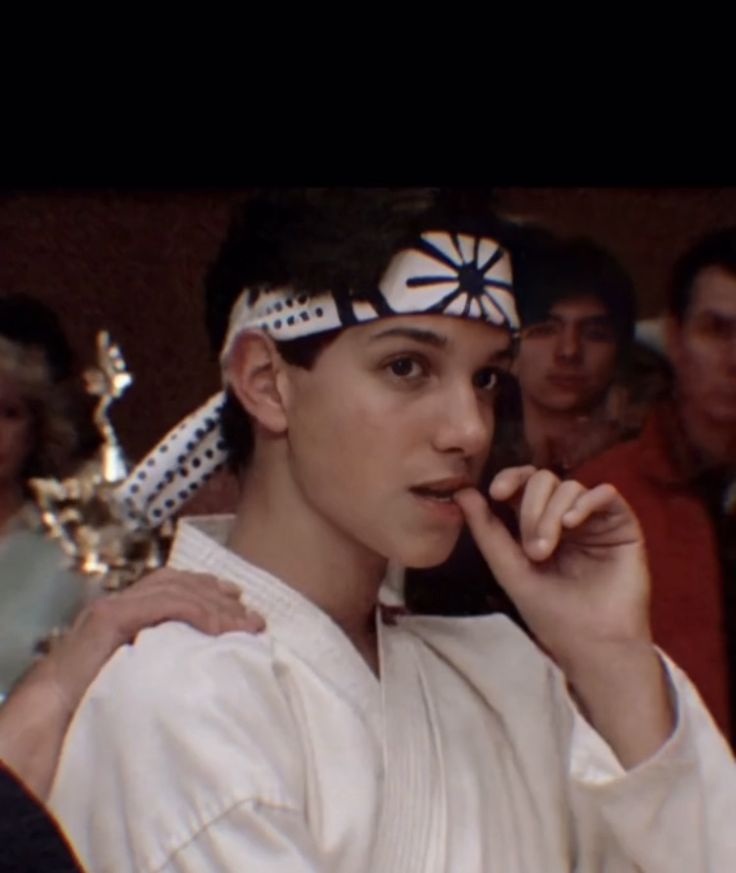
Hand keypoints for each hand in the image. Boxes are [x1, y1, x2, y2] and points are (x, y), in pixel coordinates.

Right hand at [0, 569, 264, 798]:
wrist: (50, 714)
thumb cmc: (92, 702)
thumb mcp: (136, 673)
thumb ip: (161, 658)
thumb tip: (202, 664)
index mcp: (126, 612)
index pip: (173, 586)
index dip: (207, 589)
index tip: (238, 601)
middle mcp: (120, 602)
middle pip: (179, 583)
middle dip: (220, 596)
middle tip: (253, 616)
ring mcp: (114, 606)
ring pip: (175, 590)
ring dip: (215, 605)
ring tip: (243, 625)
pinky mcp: (110, 618)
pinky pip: (162, 605)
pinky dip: (195, 610)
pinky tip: (218, 625)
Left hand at [456, 467, 673, 766]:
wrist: (591, 645)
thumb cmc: (550, 613)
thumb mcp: (509, 569)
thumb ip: (486, 530)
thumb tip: (461, 491)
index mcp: (538, 523)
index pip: (523, 483)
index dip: (510, 478)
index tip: (496, 492)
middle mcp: (567, 516)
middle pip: (544, 480)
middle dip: (531, 509)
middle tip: (532, 550)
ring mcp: (595, 520)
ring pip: (570, 487)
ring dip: (552, 513)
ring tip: (548, 550)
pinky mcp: (623, 526)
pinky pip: (606, 493)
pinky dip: (585, 501)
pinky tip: (573, 523)